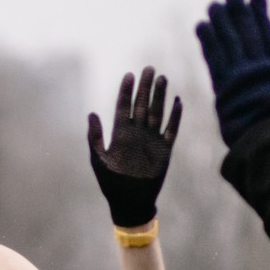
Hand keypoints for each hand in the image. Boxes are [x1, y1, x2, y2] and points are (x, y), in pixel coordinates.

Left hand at [86, 67, 182, 227]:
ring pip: (157, 112)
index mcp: (120, 134)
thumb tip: (91, 113)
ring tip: (163, 78)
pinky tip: (177, 101)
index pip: (123, 107)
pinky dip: (175, 116)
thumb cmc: (111, 183)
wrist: (130, 202)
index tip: (129, 75)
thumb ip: (95, 137)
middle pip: (142, 105)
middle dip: (145, 87)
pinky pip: (171, 129)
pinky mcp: (165, 149)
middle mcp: (136, 133)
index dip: (126, 91)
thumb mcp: (98, 160)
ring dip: (160, 96)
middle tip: (149, 68)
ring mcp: (151, 139)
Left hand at [195, 0, 269, 146]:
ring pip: (228, 42)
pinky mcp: (222, 85)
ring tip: (213, 5)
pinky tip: (201, 25)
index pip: (267, 34)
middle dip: (239, 12)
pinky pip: (213, 58)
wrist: (264, 137)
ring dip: (220, 22)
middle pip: (246, 34)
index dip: (260, 15)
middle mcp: (258, 67)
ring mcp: (239, 75)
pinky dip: (207, 41)